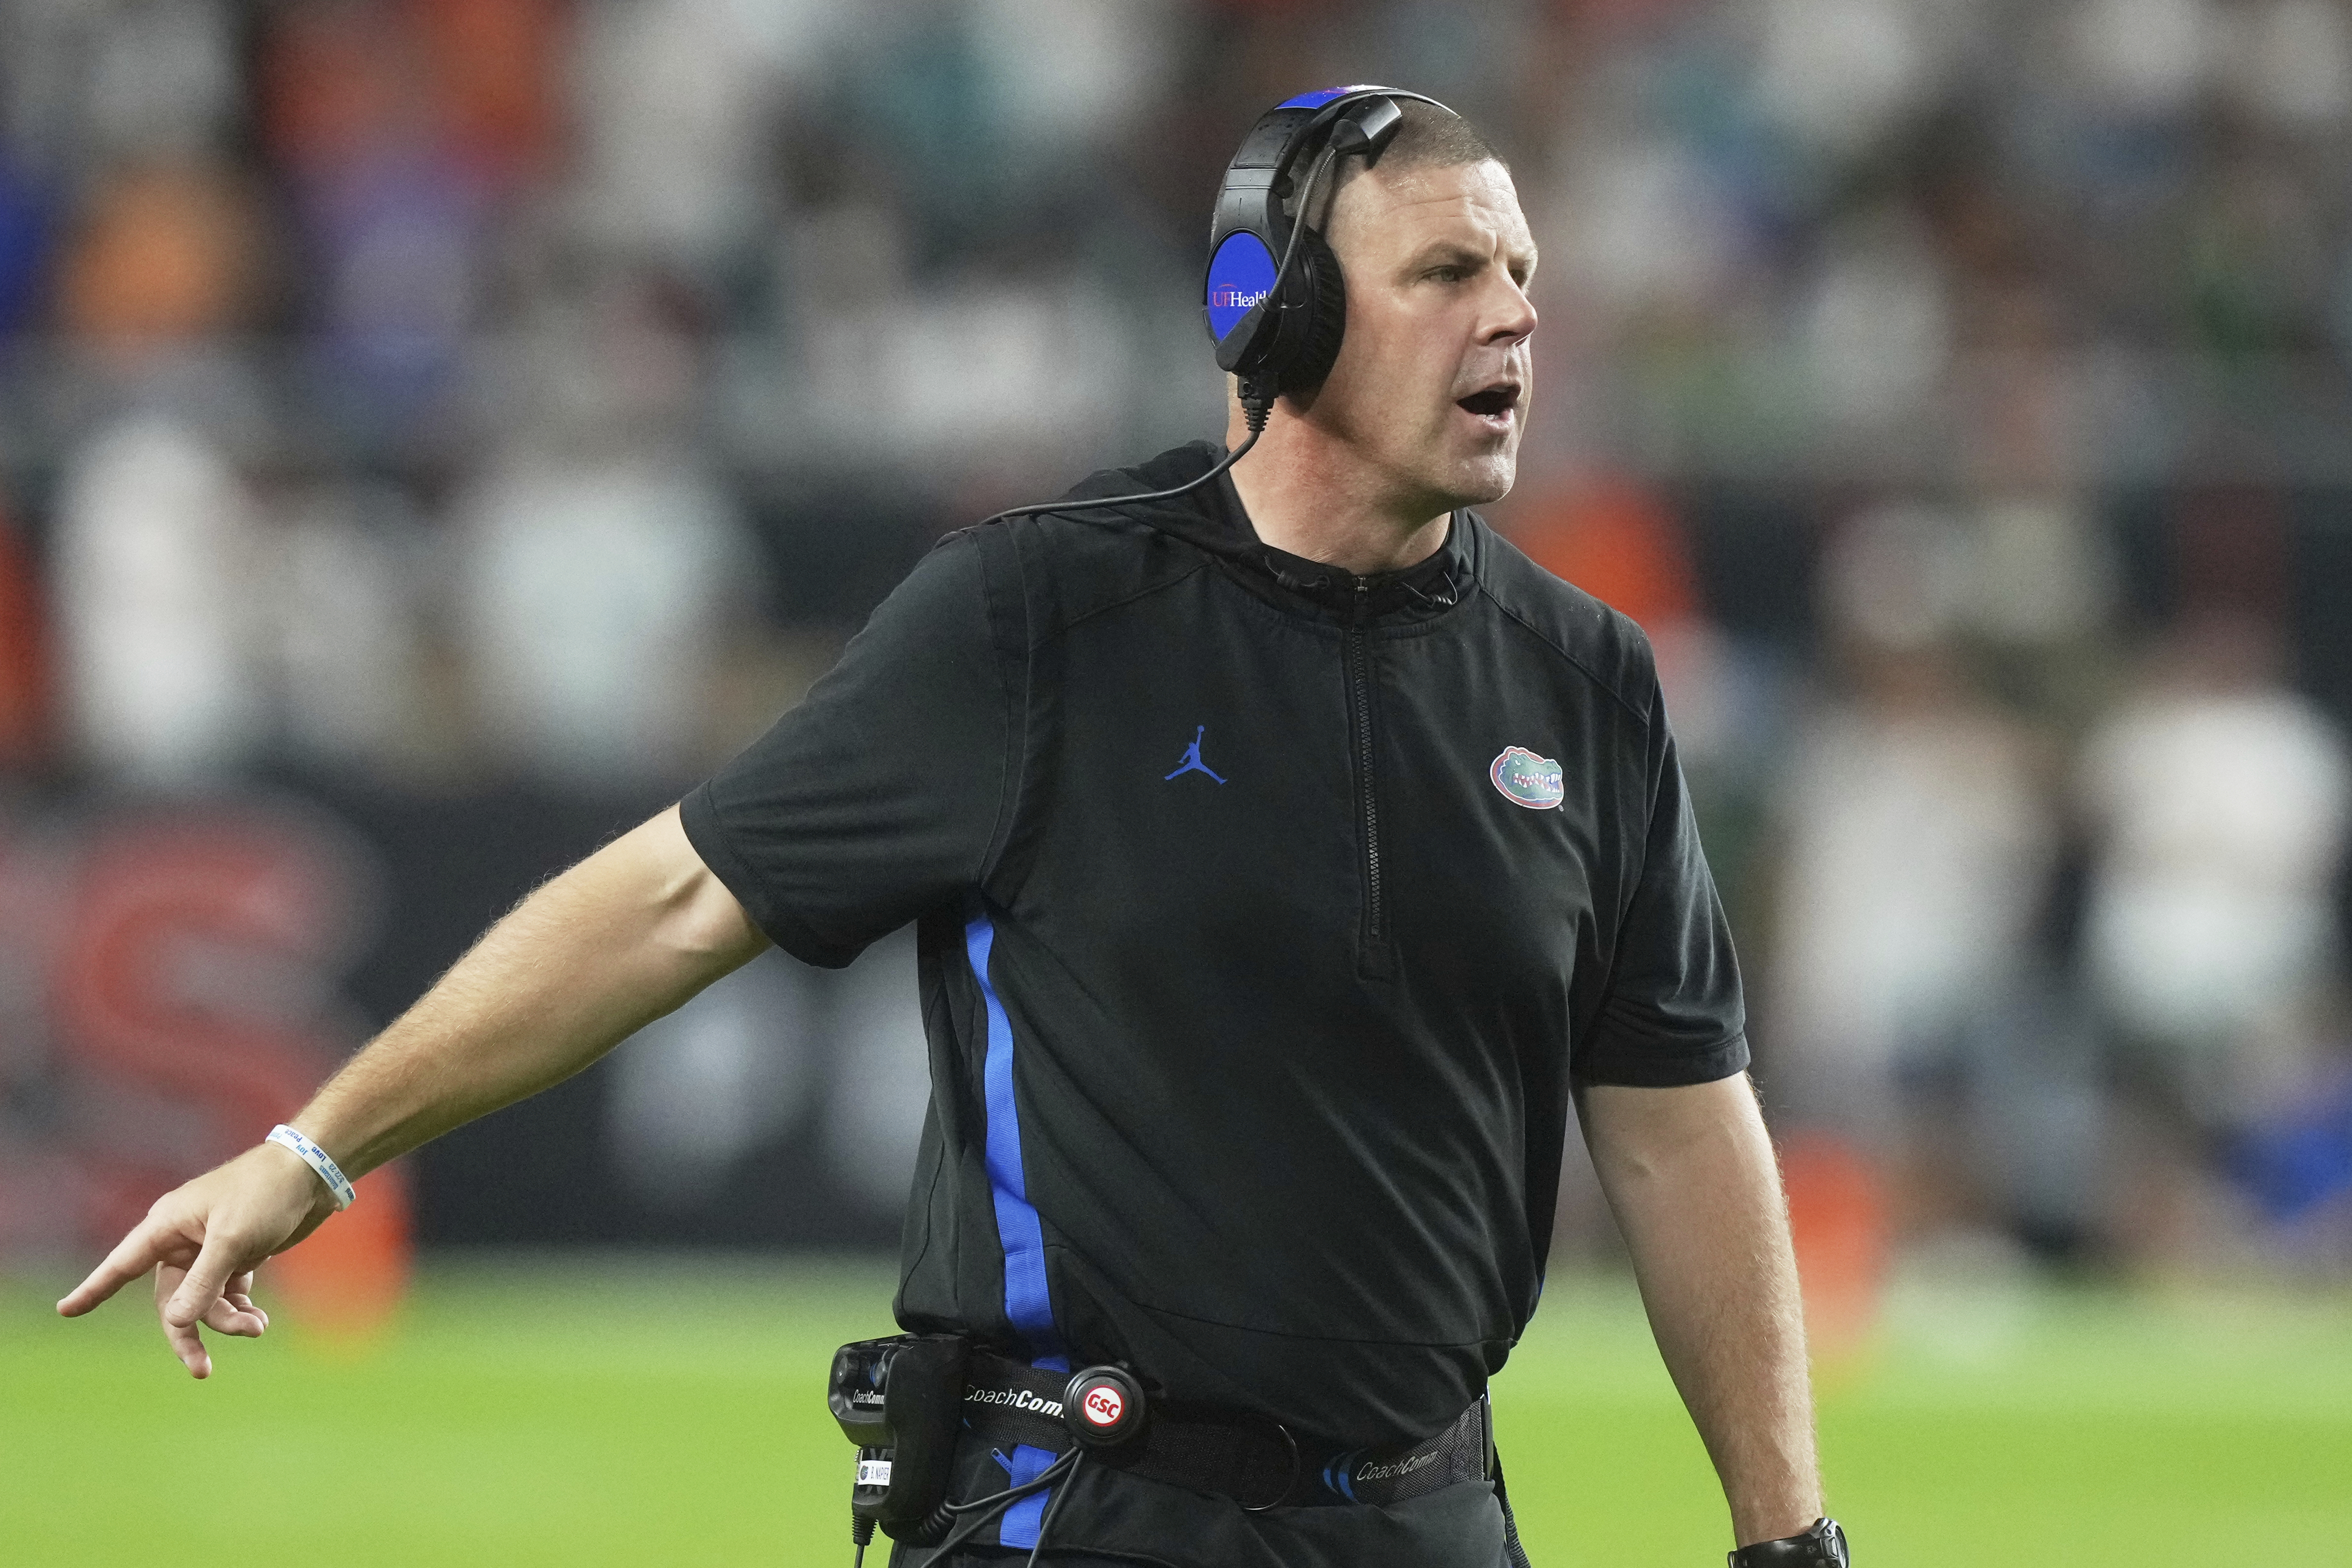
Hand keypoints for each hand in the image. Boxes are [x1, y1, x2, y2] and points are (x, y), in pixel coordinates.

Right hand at [56, 1141, 340, 1376]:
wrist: (311, 1173)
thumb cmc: (266, 1194)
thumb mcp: (233, 1239)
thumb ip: (203, 1281)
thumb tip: (175, 1321)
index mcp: (167, 1226)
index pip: (122, 1264)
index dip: (94, 1289)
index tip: (66, 1310)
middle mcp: (182, 1240)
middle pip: (170, 1300)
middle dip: (187, 1333)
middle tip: (201, 1369)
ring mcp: (210, 1249)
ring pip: (202, 1301)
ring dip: (225, 1320)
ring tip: (256, 1327)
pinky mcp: (237, 1255)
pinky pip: (226, 1293)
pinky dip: (239, 1309)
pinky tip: (257, 1320)